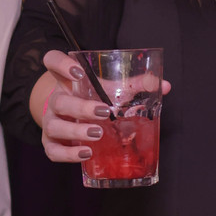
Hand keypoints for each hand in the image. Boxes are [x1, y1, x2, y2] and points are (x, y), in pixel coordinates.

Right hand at [36, 49, 169, 165]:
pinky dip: (68, 155)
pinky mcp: (50, 143)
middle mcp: (55, 99)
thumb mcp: (110, 88)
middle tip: (104, 112)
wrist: (72, 119)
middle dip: (81, 107)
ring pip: (55, 126)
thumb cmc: (93, 99)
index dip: (60, 64)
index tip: (78, 72)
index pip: (51, 61)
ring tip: (98, 134)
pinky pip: (53, 151)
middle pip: (59, 100)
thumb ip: (135, 84)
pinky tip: (86, 153)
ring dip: (76, 131)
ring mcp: (50, 122)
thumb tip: (165, 86)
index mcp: (66, 79)